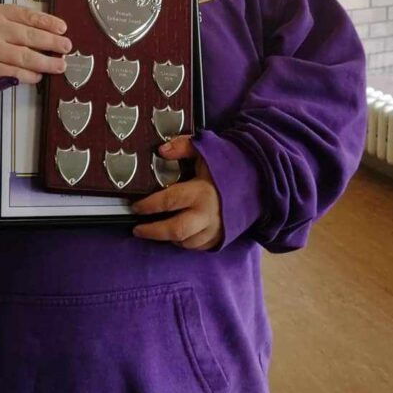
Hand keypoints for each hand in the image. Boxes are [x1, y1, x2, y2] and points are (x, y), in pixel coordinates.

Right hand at [0, 3, 70, 84]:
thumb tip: (45, 30)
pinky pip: (14, 73)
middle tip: (67, 47)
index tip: (63, 28)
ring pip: (26, 57)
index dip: (47, 21)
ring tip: (60, 65)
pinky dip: (29, 76)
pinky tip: (38, 76)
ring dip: (46, 62)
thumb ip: (10, 20)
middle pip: (30, 36)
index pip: (27, 15)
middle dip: (52, 42)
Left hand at [131, 136, 223, 250]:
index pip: (168, 201)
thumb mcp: (206, 150)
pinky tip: (177, 234)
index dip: (148, 206)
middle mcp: (208, 214)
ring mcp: (216, 229)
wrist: (257, 180)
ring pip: (186, 242)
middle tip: (137, 229)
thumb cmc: (228, 164)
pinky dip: (185, 242)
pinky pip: (198, 246)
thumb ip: (182, 147)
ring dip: (168, 238)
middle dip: (153, 232)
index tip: (135, 207)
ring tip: (156, 230)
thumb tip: (161, 150)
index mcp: (201, 192)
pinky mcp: (221, 238)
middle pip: (175, 230)